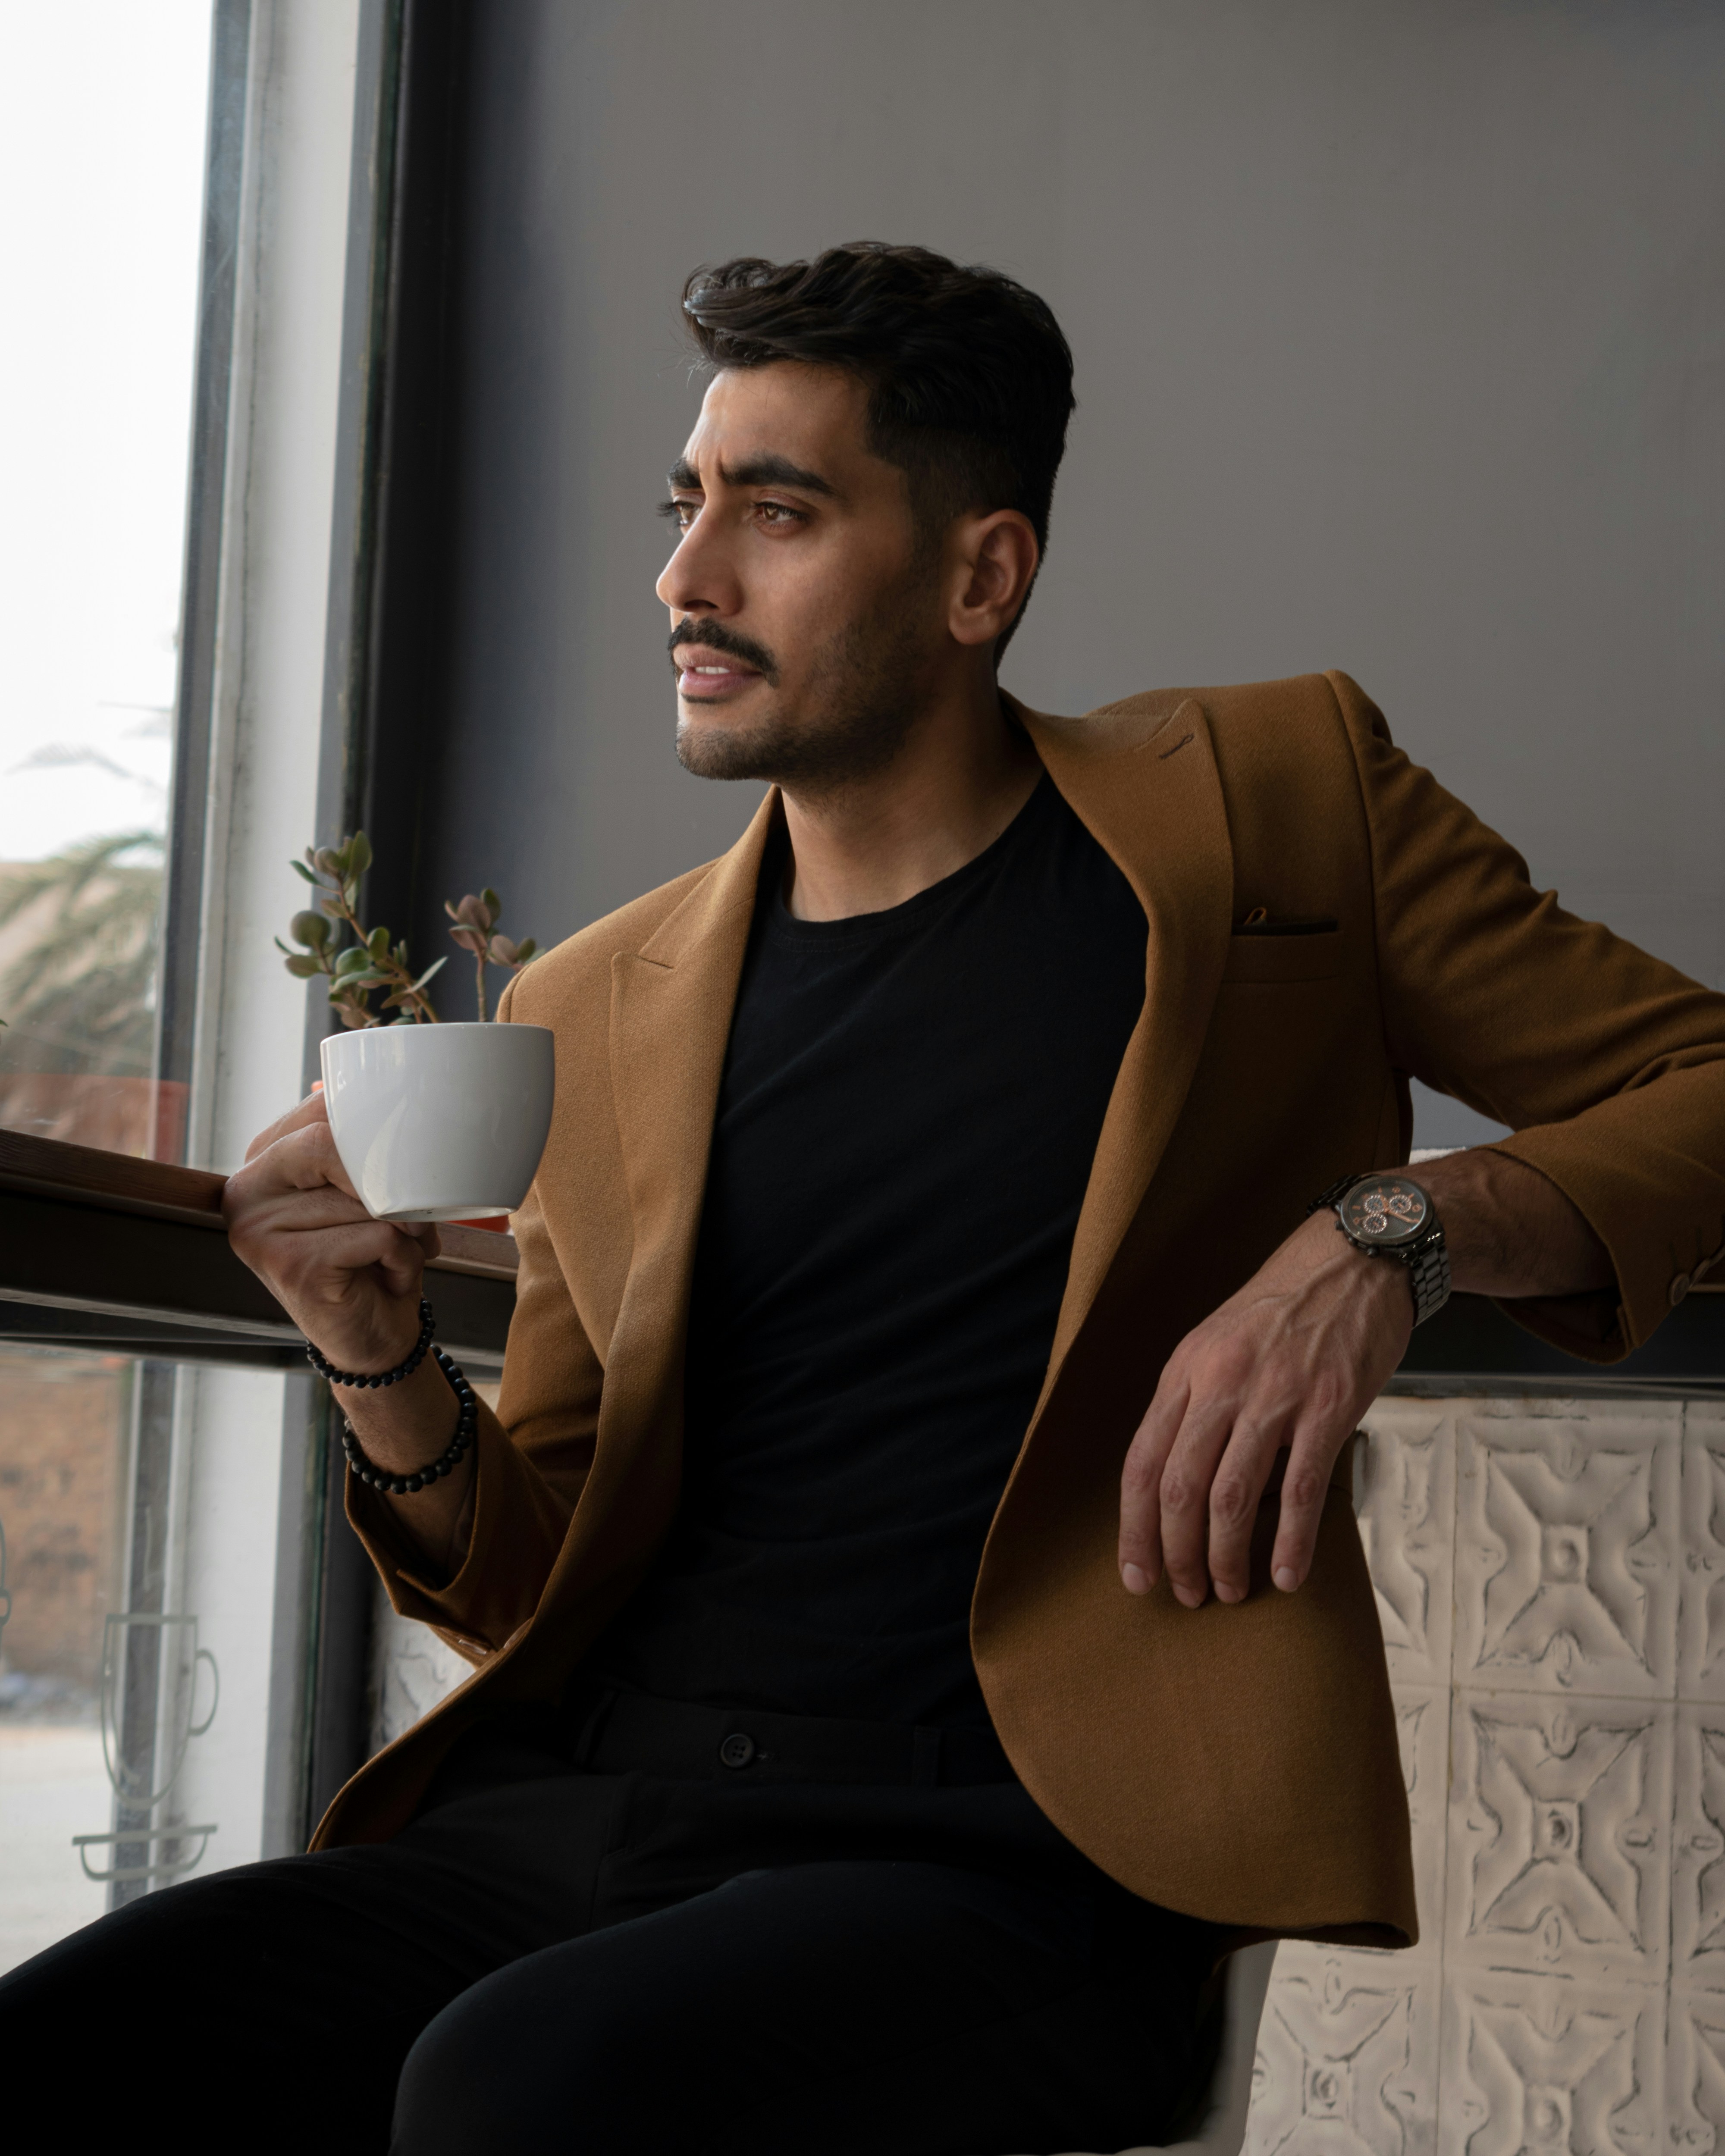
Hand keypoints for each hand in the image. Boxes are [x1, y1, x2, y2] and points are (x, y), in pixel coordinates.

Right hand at [223, 1090, 440, 1373]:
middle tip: (408, 1214)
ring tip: (394, 1251)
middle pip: (331, 1143)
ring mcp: (260, 1232)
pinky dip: (402, 1255)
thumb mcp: (361, 1189)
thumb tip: (381, 1098)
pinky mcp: (291, 1266)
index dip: (374, 1132)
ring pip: (362, 1194)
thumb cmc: (373, 1255)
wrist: (375, 1336)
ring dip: (404, 1226)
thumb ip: (357, 1146)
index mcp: (260, 1161)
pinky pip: (378, 1232)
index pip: (320, 1109)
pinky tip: (386, 1275)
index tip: (397, 1167)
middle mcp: (245, 1193)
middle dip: (386, 1178)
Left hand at [1118, 1212, 1410, 1606]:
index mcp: (1184, 1371)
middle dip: (1176, 1554)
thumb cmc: (1281, 1311)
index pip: (1141, 1463)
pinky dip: (1291, 1542)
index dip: (1134, 1529)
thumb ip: (1191, 1404)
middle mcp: (1219, 1384)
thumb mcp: (1214, 1343)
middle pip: (1179, 1489)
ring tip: (1229, 1591)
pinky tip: (1287, 1576)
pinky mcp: (1327, 1408)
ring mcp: (1274, 1396)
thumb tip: (1173, 1480)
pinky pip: (1301, 1490)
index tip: (1136, 1575)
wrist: (1353, 1261)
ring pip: (1231, 1497)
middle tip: (1186, 1595)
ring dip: (1225, 1557)